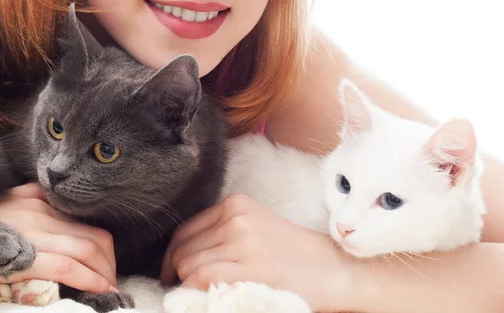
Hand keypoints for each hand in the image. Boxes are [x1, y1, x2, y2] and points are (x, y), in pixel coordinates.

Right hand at [0, 183, 117, 292]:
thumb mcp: (7, 201)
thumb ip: (31, 197)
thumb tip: (48, 195)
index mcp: (42, 206)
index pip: (87, 225)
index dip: (104, 248)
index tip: (107, 266)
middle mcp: (44, 217)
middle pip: (94, 238)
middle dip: (109, 264)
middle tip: (113, 283)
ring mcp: (35, 235)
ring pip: (86, 250)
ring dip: (105, 273)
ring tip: (110, 290)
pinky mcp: (24, 257)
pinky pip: (65, 266)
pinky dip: (87, 278)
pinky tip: (99, 289)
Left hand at [160, 194, 354, 311]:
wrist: (332, 268)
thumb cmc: (292, 253)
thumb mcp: (255, 226)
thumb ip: (222, 231)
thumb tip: (180, 254)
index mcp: (236, 204)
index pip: (185, 229)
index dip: (172, 255)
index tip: (172, 273)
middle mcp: (236, 217)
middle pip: (183, 248)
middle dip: (177, 272)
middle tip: (184, 290)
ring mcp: (243, 241)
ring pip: (187, 265)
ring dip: (185, 285)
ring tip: (198, 295)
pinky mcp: (250, 267)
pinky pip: (201, 278)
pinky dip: (193, 291)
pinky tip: (204, 299)